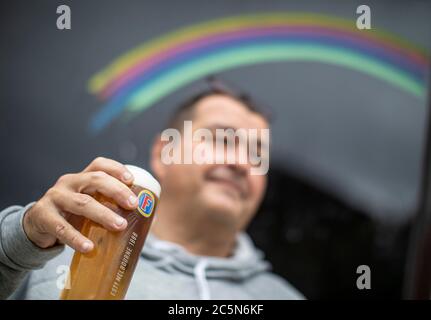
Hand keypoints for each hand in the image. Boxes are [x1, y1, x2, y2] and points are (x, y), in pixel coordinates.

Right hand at [23, 157, 138, 252]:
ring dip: (103, 214)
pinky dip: (76, 237)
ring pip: (81, 203)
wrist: (36, 226)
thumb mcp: (89, 205)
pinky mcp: (43, 215)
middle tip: (133, 204)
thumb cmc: (72, 215)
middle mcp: (68, 182)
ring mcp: (54, 197)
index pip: (99, 164)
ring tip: (119, 226)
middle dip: (116, 190)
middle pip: (94, 179)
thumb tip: (151, 219)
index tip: (132, 179)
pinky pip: (61, 227)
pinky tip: (89, 247)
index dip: (116, 168)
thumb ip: (111, 207)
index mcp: (82, 178)